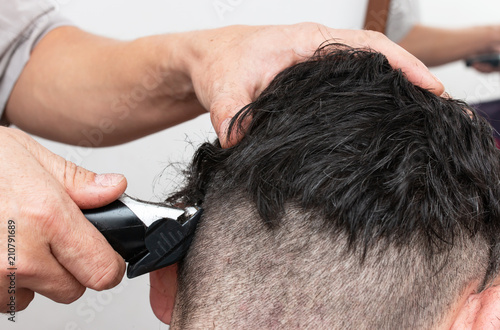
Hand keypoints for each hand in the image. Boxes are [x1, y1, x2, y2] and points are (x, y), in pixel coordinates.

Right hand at [0, 127, 126, 311]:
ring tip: (18, 241)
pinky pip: (4, 299)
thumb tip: (114, 189)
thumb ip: (77, 181)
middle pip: (72, 290)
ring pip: (35, 296)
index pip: (101, 270)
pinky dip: (6, 283)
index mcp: (47, 216)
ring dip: (35, 277)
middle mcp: (21, 254)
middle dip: (72, 270)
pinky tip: (0, 251)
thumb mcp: (30, 156)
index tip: (106, 257)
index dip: (109, 265)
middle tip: (56, 242)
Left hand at [179, 23, 443, 146]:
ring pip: (364, 77)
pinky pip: (346, 92)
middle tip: (437, 111)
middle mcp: (318, 53)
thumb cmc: (219, 62)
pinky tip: (375, 125)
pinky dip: (367, 103)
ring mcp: (316, 69)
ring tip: (418, 121)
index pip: (367, 48)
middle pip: (377, 62)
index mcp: (308, 43)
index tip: (430, 85)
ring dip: (391, 93)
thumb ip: (232, 114)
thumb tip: (238, 141)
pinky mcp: (310, 87)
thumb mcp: (225, 87)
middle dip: (408, 82)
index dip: (402, 64)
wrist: (207, 61)